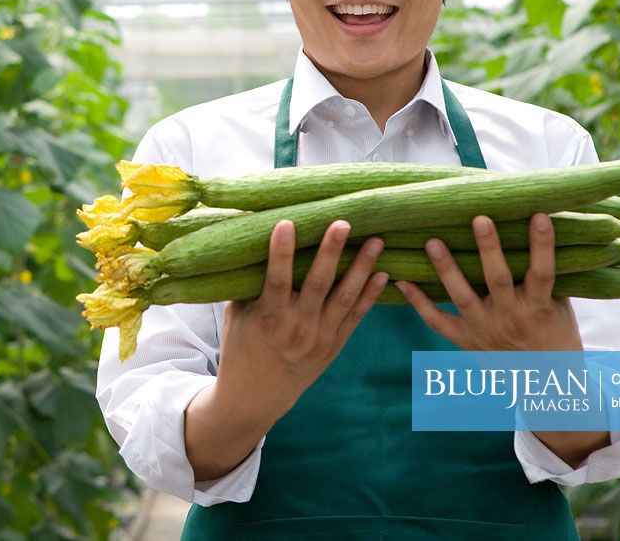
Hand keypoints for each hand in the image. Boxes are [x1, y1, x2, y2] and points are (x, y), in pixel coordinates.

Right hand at [217, 219, 388, 419]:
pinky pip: (356, 316)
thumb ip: (248, 283)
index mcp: (269, 319)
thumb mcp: (236, 314)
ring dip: (361, 267)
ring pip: (344, 298)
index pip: (277, 280)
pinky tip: (383, 273)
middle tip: (343, 223)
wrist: (257, 396)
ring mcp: (320, 338)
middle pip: (319, 284)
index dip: (282, 252)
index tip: (286, 223)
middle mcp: (298, 328)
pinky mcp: (334, 345)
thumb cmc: (241, 345)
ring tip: (376, 240)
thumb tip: (251, 240)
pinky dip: (370, 295)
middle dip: (331, 252)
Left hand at [395, 212, 607, 467]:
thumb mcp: (559, 305)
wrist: (544, 382)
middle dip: (489, 249)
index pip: (542, 273)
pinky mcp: (465, 340)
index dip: (542, 246)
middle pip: (498, 280)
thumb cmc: (555, 333)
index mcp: (538, 308)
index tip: (538, 216)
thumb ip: (547, 276)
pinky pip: (437, 321)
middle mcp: (510, 318)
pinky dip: (418, 303)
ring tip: (433, 242)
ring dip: (446, 270)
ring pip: (463, 298)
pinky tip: (401, 281)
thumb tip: (540, 226)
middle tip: (480, 218)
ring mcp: (484, 330)